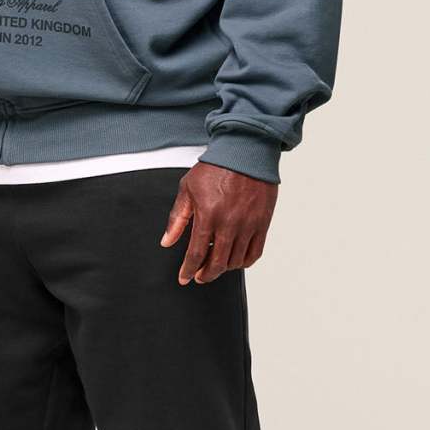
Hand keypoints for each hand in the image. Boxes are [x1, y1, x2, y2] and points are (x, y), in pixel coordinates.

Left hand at [160, 161, 276, 284]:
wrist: (245, 152)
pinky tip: (235, 260)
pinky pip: (255, 253)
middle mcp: (229, 223)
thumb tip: (167, 241)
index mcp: (208, 215)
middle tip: (199, 276)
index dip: (188, 270)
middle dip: (206, 274)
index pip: (196, 253)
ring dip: (224, 268)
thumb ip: (177, 218)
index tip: (185, 278)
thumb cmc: (215, 167)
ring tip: (215, 264)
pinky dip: (244, 261)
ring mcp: (248, 225)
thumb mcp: (188, 189)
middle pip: (217, 263)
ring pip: (236, 261)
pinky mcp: (262, 223)